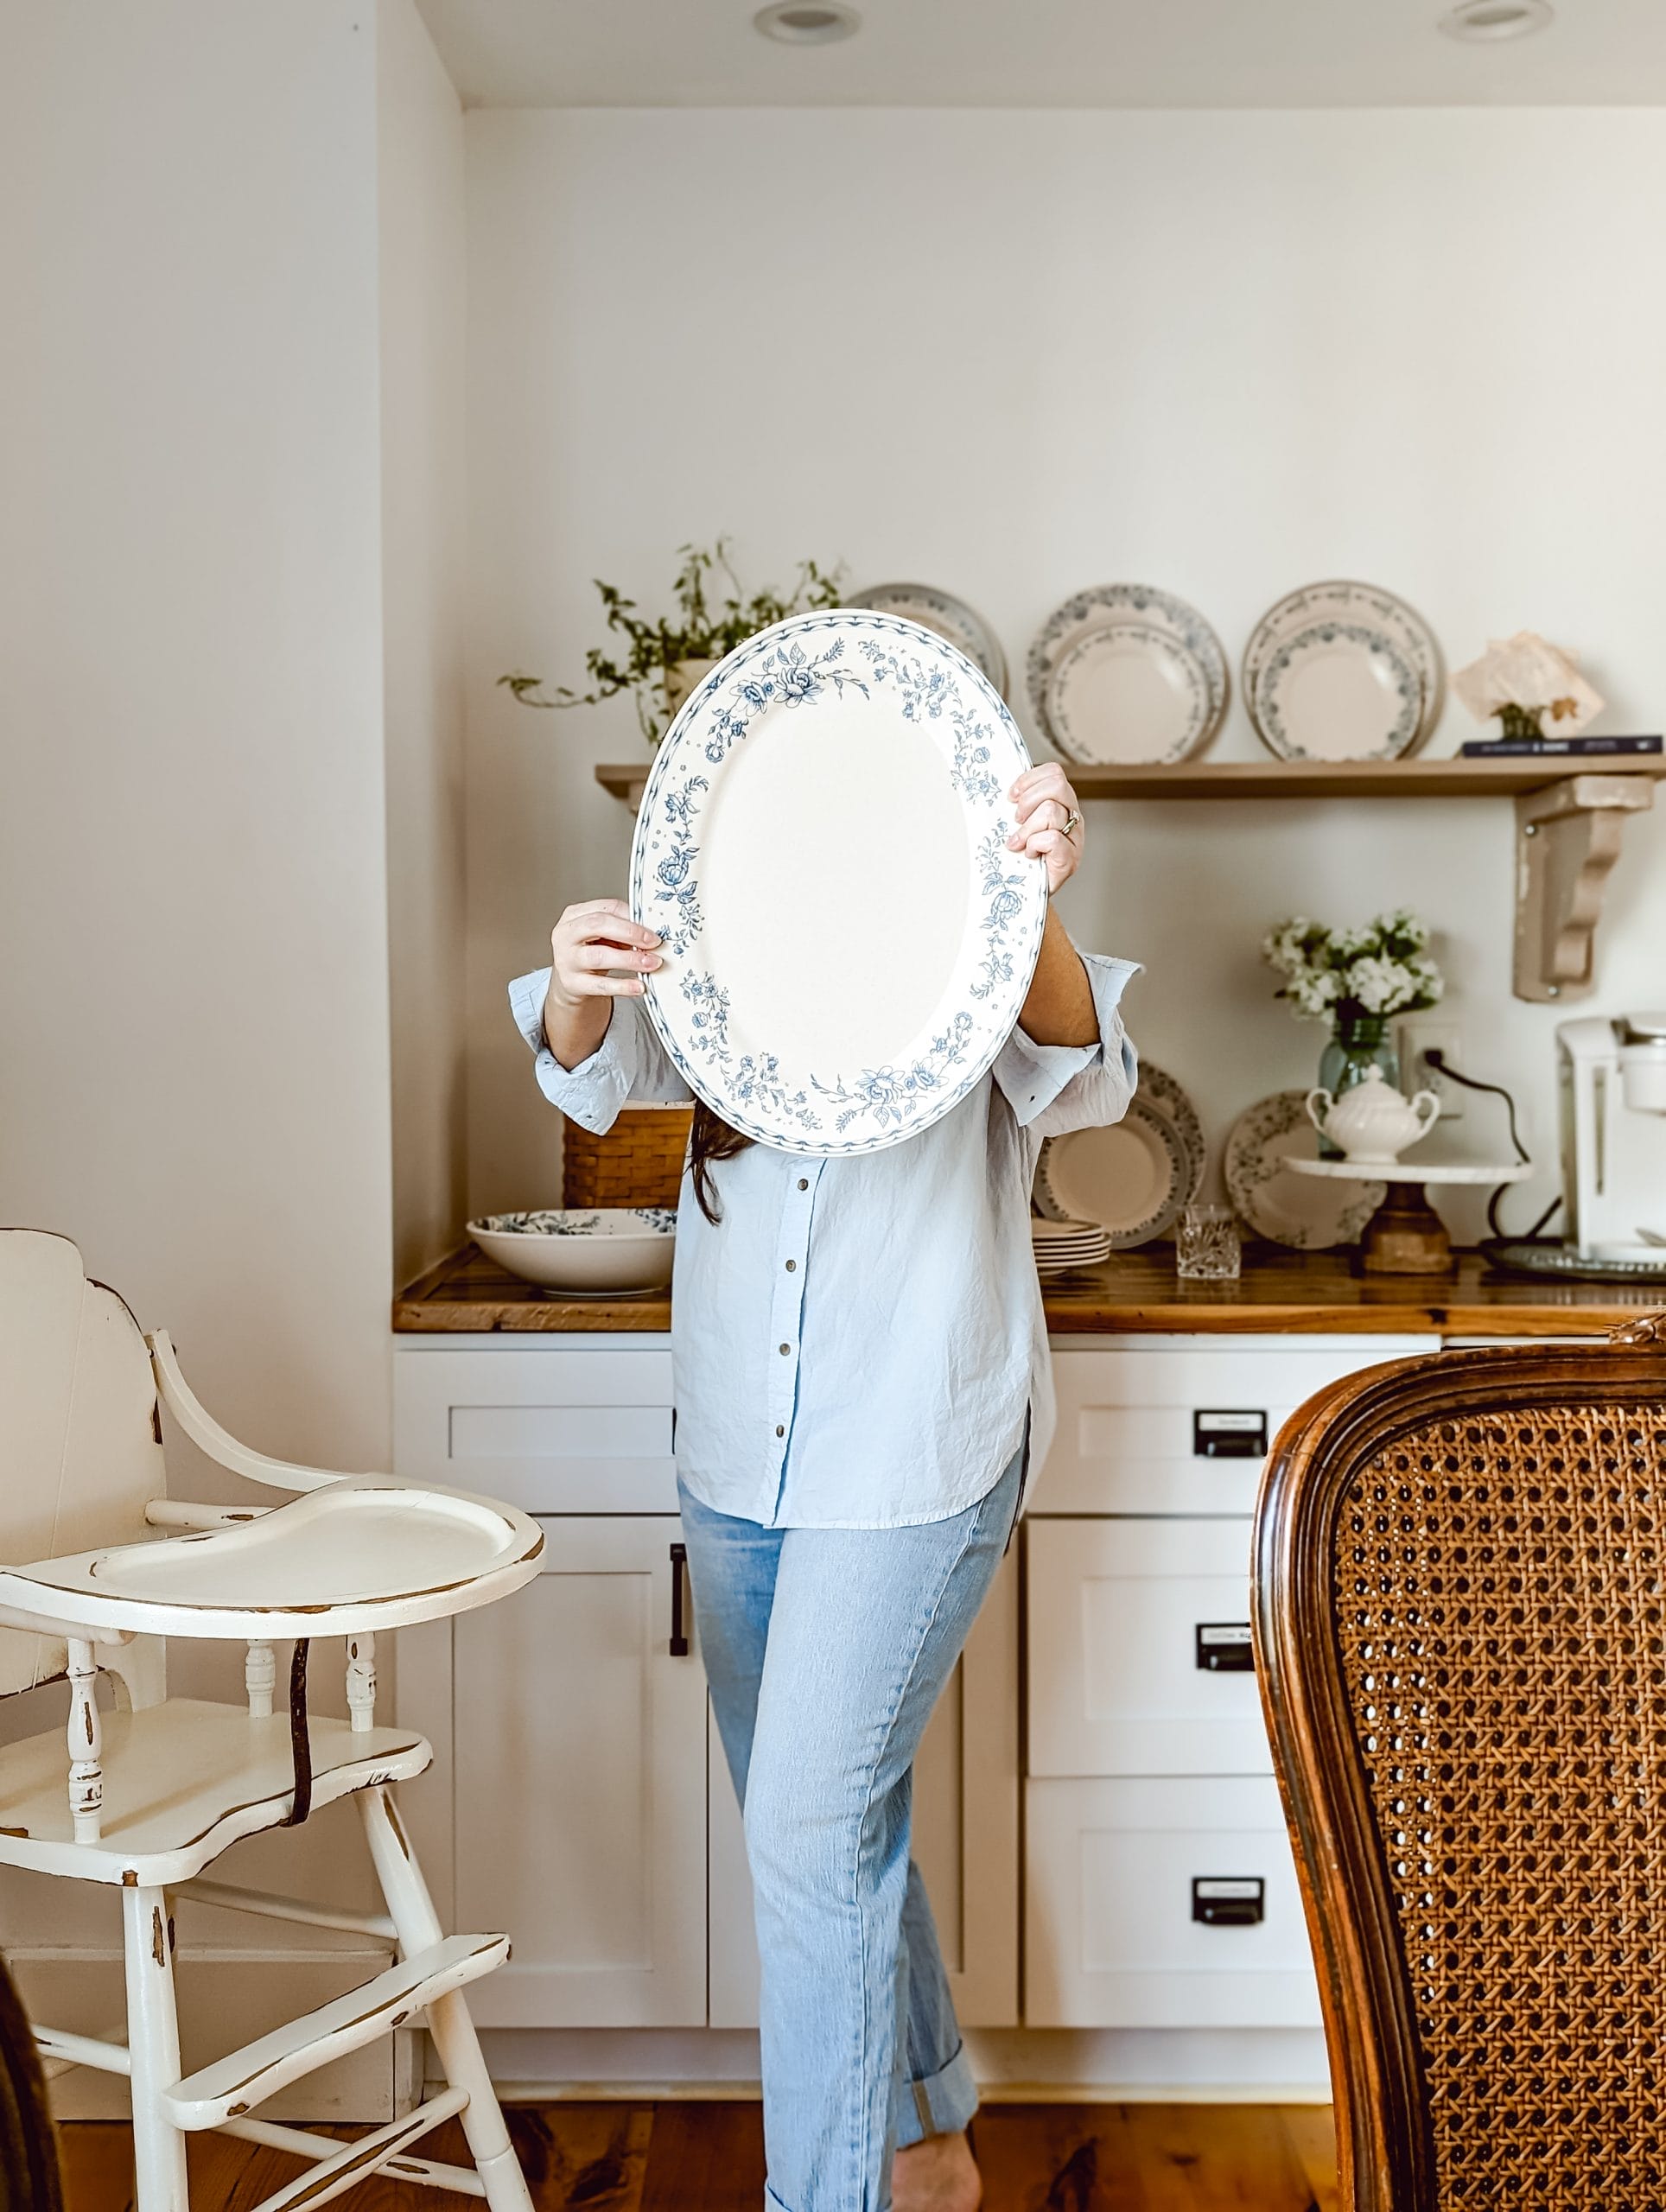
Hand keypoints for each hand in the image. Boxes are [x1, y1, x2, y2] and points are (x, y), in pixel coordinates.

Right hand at [548, 899, 661, 1005]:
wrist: (569, 984)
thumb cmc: (589, 952)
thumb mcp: (601, 935)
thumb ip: (621, 930)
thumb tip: (651, 934)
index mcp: (574, 915)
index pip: (606, 908)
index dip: (632, 917)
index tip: (652, 928)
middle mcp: (566, 935)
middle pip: (597, 925)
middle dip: (630, 932)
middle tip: (653, 942)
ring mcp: (567, 960)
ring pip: (599, 956)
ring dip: (630, 959)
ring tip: (651, 963)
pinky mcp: (572, 984)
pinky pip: (600, 985)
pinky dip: (622, 986)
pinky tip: (638, 986)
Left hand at [1006, 763, 1083, 894]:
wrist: (1027, 892)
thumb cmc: (1022, 857)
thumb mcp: (1018, 824)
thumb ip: (1019, 805)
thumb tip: (1003, 791)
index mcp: (1062, 803)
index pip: (1054, 772)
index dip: (1029, 780)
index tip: (1011, 797)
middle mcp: (1072, 817)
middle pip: (1057, 785)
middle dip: (1029, 800)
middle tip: (1017, 820)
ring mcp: (1075, 838)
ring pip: (1051, 811)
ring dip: (1027, 828)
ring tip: (1019, 843)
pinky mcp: (1070, 859)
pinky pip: (1052, 838)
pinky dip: (1034, 845)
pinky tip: (1030, 855)